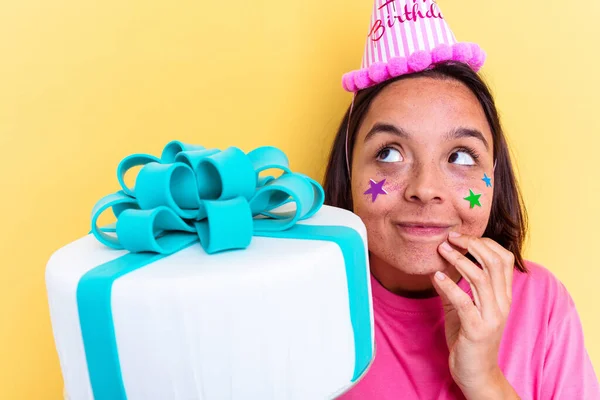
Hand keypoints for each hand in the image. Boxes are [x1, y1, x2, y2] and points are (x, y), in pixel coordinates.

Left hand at [431, 232, 518, 399]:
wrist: (477, 374)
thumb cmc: (469, 339)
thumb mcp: (461, 309)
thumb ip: (453, 289)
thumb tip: (437, 268)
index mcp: (503, 295)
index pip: (503, 258)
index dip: (483, 243)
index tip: (461, 235)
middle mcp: (502, 303)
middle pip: (494, 263)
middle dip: (472, 245)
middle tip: (450, 237)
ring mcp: (491, 316)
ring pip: (480, 278)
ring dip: (459, 260)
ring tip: (441, 250)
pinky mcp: (477, 329)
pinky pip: (464, 302)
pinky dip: (449, 286)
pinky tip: (436, 276)